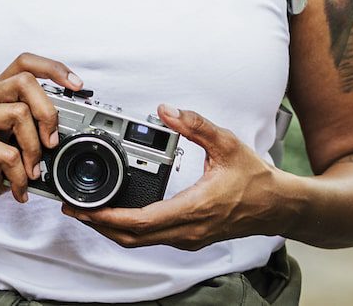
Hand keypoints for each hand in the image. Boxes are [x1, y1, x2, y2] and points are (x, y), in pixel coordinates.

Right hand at [0, 53, 81, 222]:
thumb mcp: (13, 147)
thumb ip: (33, 135)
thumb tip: (66, 137)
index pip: (24, 64)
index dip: (52, 69)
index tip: (76, 86)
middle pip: (24, 82)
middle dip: (48, 112)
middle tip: (52, 142)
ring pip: (17, 113)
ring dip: (35, 148)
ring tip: (34, 172)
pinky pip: (7, 153)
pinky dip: (20, 175)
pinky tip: (19, 188)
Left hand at [62, 105, 282, 250]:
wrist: (278, 206)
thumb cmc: (255, 178)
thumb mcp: (226, 143)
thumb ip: (195, 124)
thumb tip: (167, 110)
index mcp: (193, 208)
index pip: (140, 220)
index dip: (108, 217)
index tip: (84, 209)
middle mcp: (188, 230)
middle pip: (133, 237)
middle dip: (100, 225)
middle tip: (74, 209)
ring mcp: (189, 237)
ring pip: (141, 242)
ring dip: (113, 229)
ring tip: (89, 211)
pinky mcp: (190, 237)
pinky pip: (152, 239)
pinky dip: (130, 230)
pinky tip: (120, 215)